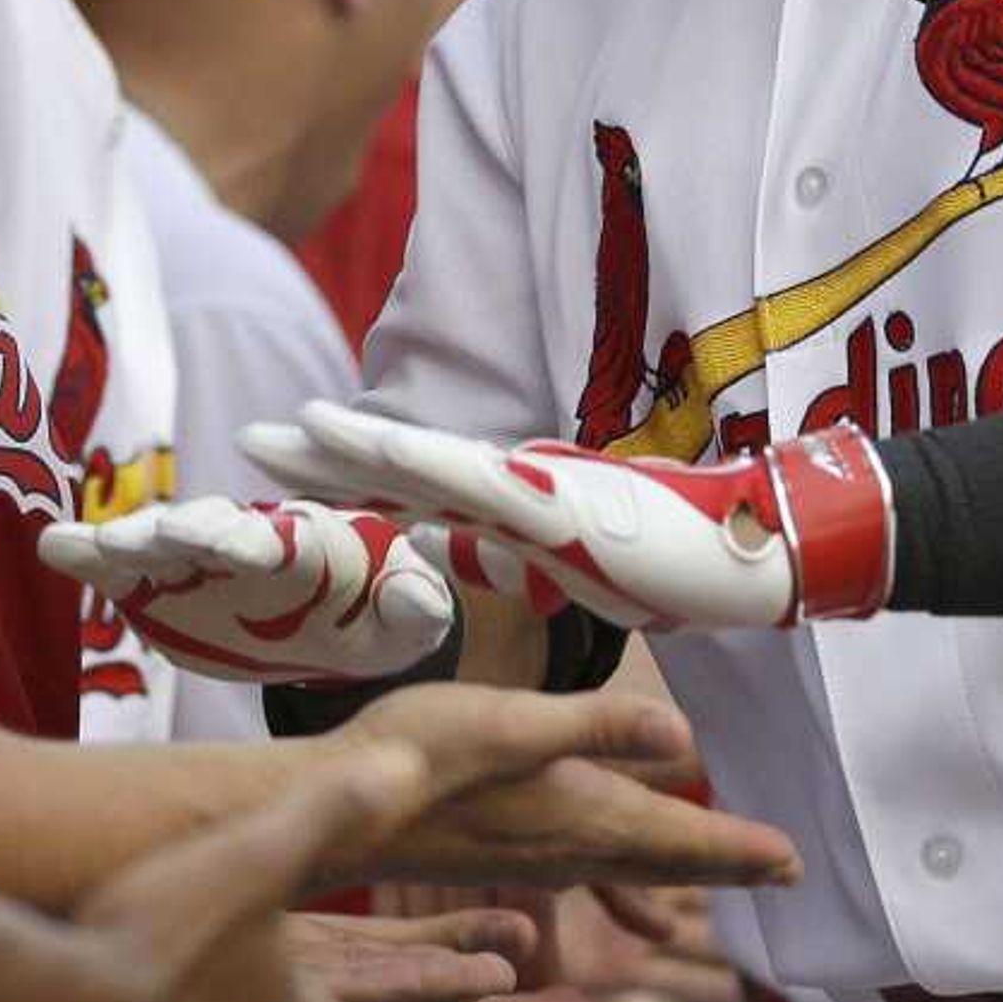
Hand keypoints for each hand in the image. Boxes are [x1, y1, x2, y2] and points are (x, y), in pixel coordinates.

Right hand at [39, 496, 454, 681]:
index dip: (266, 540)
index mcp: (315, 548)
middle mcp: (250, 541)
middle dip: (192, 530)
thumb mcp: (404, 623)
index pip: (289, 540)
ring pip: (164, 541)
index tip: (242, 544)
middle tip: (165, 534)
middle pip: (217, 529)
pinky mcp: (161, 582)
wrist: (328, 628)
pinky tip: (56, 546)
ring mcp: (199, 559)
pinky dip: (90, 554)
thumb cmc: (374, 621)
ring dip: (133, 540)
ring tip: (96, 543)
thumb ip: (413, 609)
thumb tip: (421, 597)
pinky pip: (121, 567)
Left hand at [251, 401, 895, 631]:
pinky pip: (481, 486)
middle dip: (321, 455)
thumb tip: (445, 555)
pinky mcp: (563, 507)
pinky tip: (384, 454)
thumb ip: (501, 558)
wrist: (757, 554)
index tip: (275, 461)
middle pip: (399, 467)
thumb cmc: (670, 562)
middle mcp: (511, 489)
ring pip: (426, 463)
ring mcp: (534, 492)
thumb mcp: (565, 572)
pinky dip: (426, 465)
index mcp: (507, 508)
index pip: (408, 488)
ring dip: (356, 447)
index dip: (341, 472)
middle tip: (245, 437)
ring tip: (289, 429)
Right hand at [334, 684, 803, 890]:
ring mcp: (533, 855)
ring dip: (685, 865)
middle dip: (727, 863)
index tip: (795, 862)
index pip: (678, 840)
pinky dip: (625, 875)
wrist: (327, 812)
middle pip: (665, 861)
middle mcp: (565, 847)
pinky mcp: (503, 848)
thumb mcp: (507, 725)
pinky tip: (628, 889)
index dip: (737, 850)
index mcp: (579, 817)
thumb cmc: (411, 759)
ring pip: (631, 867)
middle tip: (789, 870)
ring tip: (733, 868)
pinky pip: (589, 868)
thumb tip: (682, 741)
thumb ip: (594, 730)